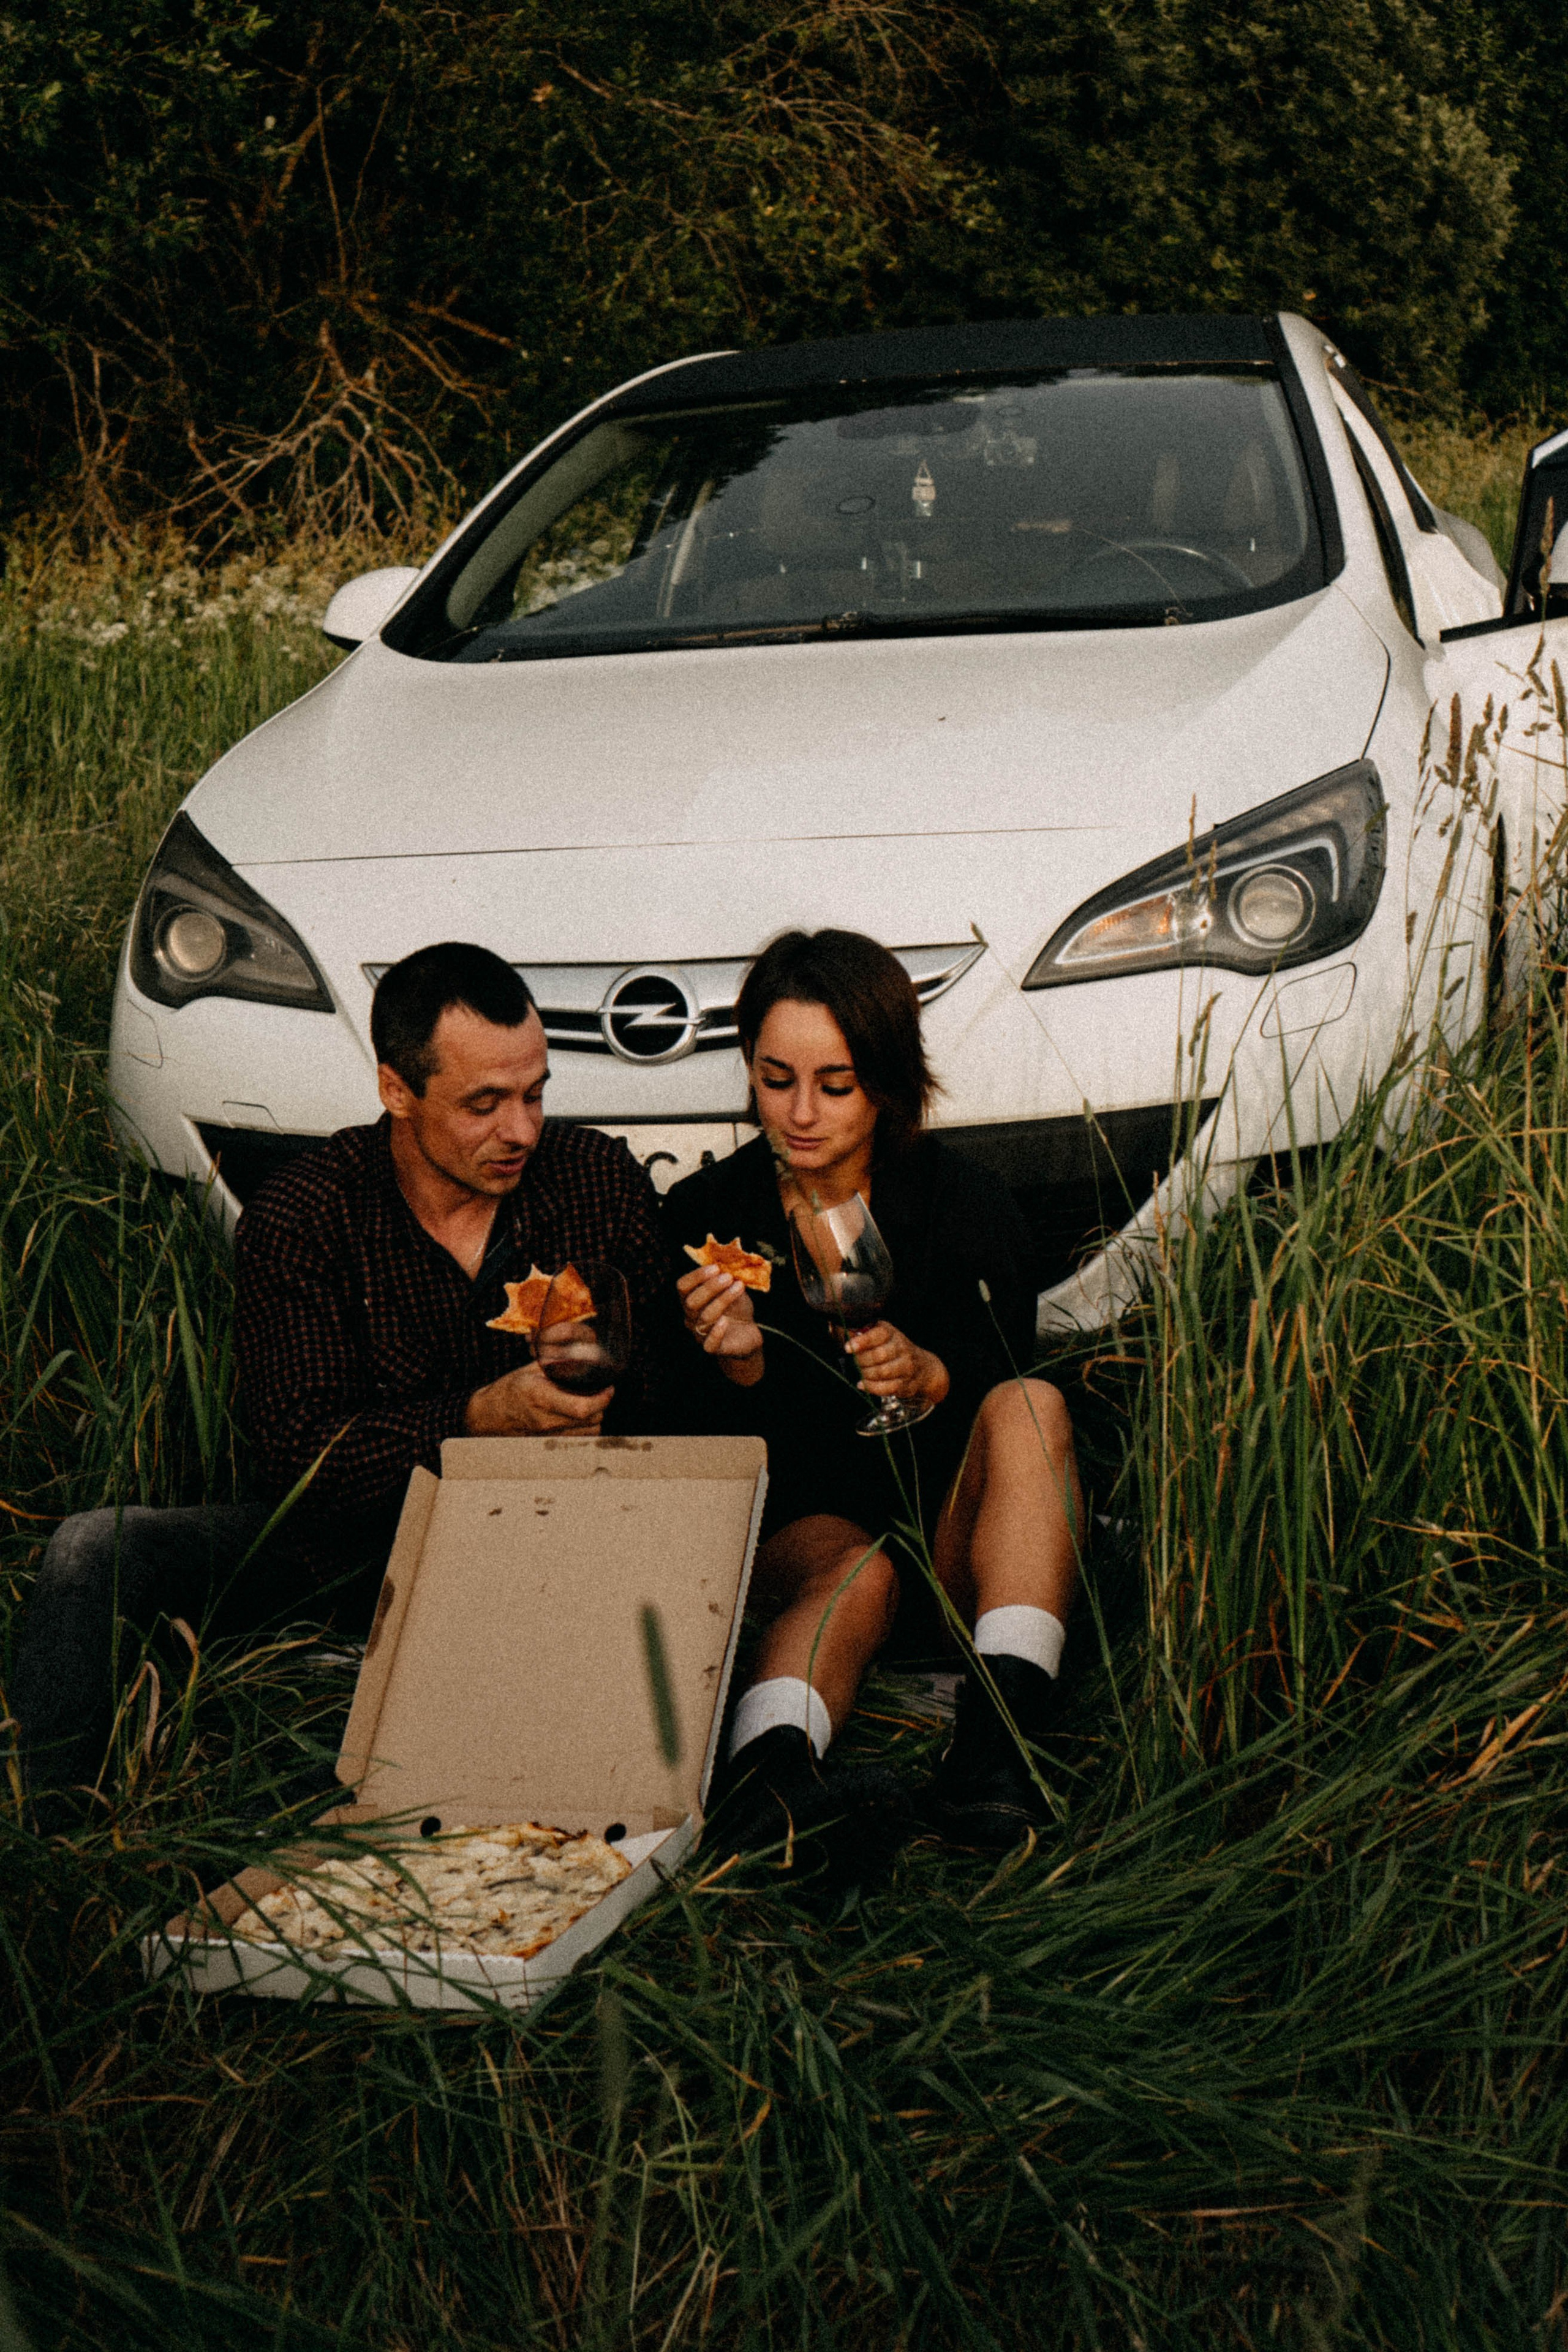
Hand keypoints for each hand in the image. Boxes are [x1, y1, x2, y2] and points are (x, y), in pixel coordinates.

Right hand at [465, 1360, 612, 1435]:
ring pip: (590, 1431)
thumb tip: (582, 1354)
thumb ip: (556, 1364)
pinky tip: (580, 1414)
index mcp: (540, 1397)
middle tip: (600, 1391)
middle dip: (602, 1404)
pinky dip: (587, 1427)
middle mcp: (546, 1420)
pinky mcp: (552, 1443)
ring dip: (596, 1416)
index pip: (582, 1407)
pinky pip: (581, 1438)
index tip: (608, 1388)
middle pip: (591, 1419)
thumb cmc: (511, 1390)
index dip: (602, 1399)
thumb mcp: (531, 1370)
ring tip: (589, 1401)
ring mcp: (549, 1435)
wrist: (490, 1416)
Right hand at [677, 1265, 763, 1383]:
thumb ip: (728, 1277)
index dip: (696, 1276)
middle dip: (710, 1287)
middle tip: (728, 1277)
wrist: (748, 1334)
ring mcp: (701, 1334)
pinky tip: (726, 1322)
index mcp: (692, 1299)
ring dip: (723, 1299)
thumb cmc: (736, 1308)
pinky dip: (716, 1332)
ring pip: (704, 1317)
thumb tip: (729, 1259)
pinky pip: (709, 1344)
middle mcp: (691, 1317)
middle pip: (691, 1302)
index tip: (716, 1267)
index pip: (682, 1287)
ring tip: (739, 1287)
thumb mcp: (733, 1289)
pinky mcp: (714, 1348)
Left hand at [845, 1321, 949, 1406]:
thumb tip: (844, 1335)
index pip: (878, 1335)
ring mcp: (906, 1366)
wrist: (923, 1367)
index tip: (848, 1348)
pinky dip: (872, 1388)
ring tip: (859, 1373)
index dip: (862, 1341)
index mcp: (892, 1333)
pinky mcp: (906, 1383)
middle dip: (861, 1361)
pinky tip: (862, 1385)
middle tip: (853, 1362)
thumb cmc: (893, 1350)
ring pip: (883, 1372)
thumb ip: (864, 1336)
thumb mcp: (882, 1337)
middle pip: (878, 1355)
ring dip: (866, 1374)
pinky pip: (888, 1387)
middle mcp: (901, 1348)